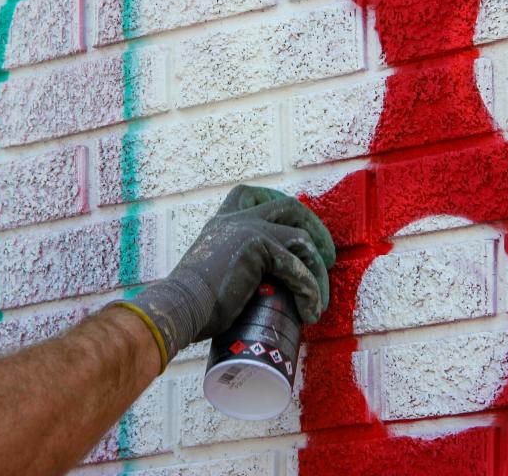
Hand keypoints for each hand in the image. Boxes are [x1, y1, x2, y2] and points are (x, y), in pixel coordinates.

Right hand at [114, 185, 335, 369]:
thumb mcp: (216, 272)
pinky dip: (310, 292)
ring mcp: (247, 228)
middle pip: (289, 206)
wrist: (180, 306)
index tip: (302, 230)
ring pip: (301, 239)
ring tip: (318, 302)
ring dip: (316, 273)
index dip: (283, 207)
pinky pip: (298, 267)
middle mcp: (235, 219)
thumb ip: (239, 265)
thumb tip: (271, 287)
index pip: (254, 196)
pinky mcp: (256, 245)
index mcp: (223, 222)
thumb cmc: (194, 303)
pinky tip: (309, 312)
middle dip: (316, 229)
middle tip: (328, 259)